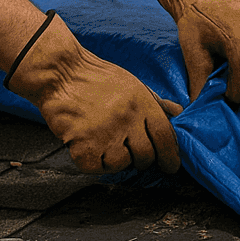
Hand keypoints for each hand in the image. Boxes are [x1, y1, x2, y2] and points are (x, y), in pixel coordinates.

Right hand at [6, 13, 181, 173]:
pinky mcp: (83, 146)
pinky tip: (90, 146)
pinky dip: (95, 162)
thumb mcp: (133, 83)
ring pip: (122, 164)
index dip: (171, 156)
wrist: (60, 73)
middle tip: (132, 152)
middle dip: (143, 160)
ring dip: (117, 160)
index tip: (170, 166)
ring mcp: (104, 134)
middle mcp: (126, 119)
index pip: (165, 137)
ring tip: (107, 143)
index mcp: (141, 103)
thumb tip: (179, 113)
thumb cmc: (97, 78)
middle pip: (146, 156)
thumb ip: (156, 102)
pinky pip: (97, 167)